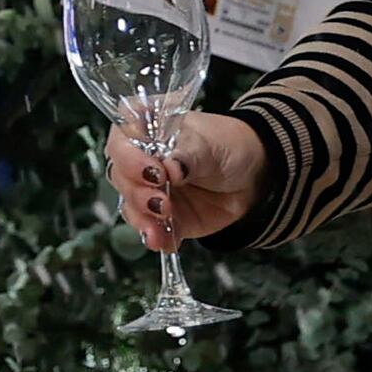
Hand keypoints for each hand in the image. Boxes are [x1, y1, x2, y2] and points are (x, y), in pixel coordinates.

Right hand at [106, 108, 264, 249]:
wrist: (251, 176)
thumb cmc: (225, 145)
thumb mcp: (209, 143)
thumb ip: (188, 154)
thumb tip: (172, 167)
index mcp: (144, 130)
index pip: (121, 140)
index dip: (130, 158)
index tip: (154, 172)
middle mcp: (138, 160)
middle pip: (121, 176)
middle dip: (138, 193)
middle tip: (162, 203)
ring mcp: (148, 191)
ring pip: (130, 206)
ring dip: (143, 219)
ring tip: (161, 227)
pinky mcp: (161, 218)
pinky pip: (151, 230)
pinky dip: (157, 238)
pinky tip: (164, 242)